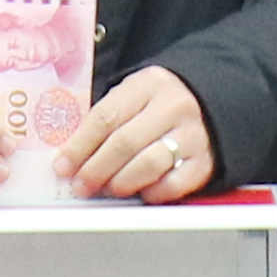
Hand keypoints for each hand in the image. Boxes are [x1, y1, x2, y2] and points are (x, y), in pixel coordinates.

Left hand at [56, 67, 218, 202]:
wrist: (214, 103)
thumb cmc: (160, 104)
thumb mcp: (135, 95)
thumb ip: (107, 120)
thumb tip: (71, 157)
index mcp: (149, 84)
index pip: (106, 116)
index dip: (79, 145)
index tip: (62, 166)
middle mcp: (173, 107)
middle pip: (125, 142)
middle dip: (95, 169)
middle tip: (80, 185)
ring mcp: (193, 134)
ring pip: (149, 163)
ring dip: (121, 182)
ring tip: (107, 189)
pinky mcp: (205, 161)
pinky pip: (174, 184)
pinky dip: (152, 192)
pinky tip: (140, 192)